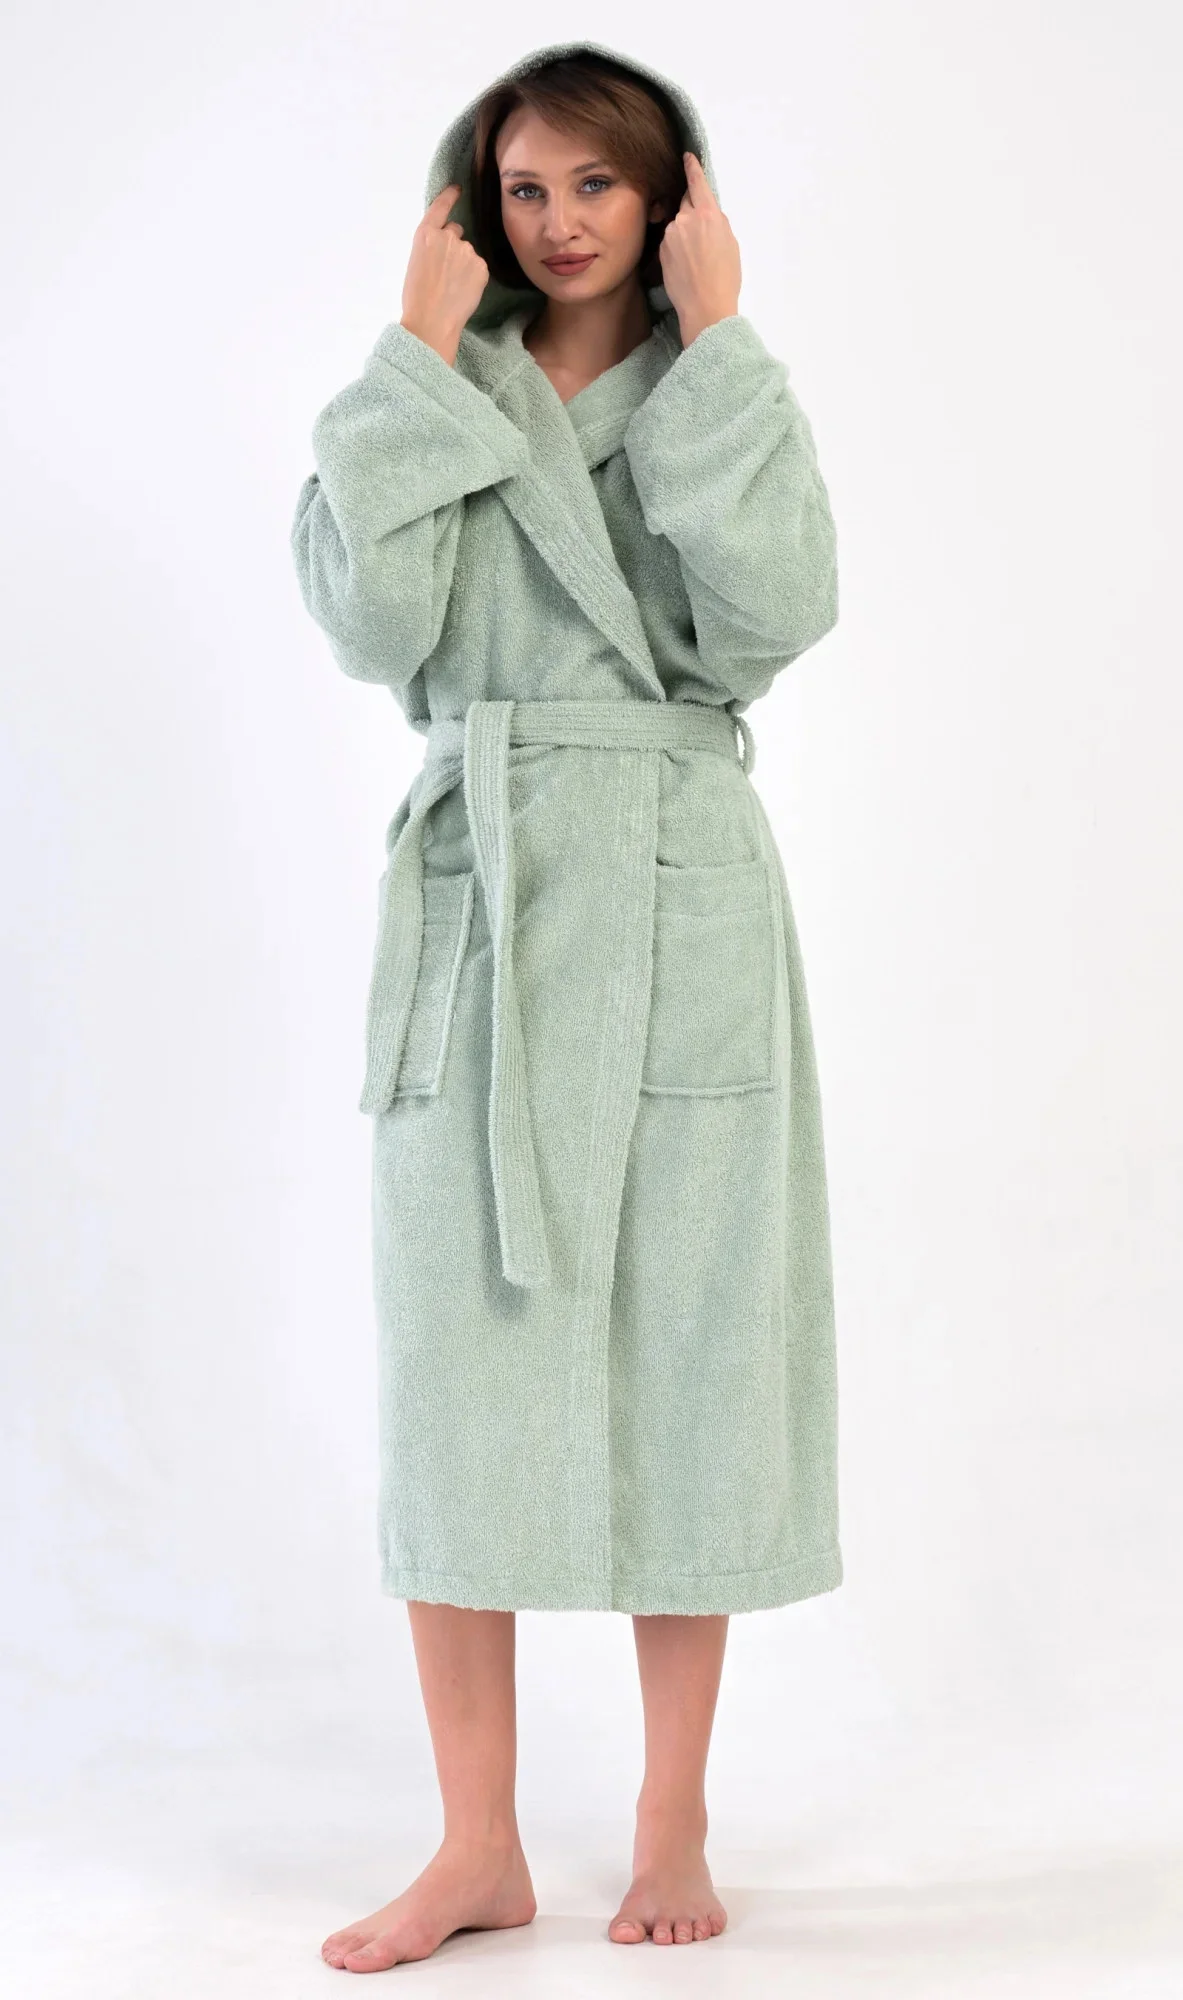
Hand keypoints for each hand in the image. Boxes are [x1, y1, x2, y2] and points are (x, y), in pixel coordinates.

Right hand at [399, 183, 489, 365]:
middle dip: (453, 246)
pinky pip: (479, 267)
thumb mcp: (416, 263)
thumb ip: (431, 247)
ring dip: (464, 264)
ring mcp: (466, 250)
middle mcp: (447, 236)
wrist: (432, 321)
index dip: (449, 196)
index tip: (457, 188)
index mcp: (425, 234)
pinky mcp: (481, 266)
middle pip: (456, 232)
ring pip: (468, 252)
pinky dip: (474, 277)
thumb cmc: (417, 298)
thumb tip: (445, 248)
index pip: (440, 206)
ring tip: (452, 287)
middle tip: (445, 271)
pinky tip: (463, 291)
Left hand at [658, 153, 741, 347]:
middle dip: (694, 213)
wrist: (705, 306)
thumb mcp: (730, 243)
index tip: (686, 157)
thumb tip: (707, 216)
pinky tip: (687, 267)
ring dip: (685, 235)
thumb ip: (717, 222)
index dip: (692, 168)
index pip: (696, 183)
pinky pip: (670, 242)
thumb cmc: (725, 277)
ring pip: (678, 226)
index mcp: (707, 214)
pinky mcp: (661, 250)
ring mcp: (670, 235)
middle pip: (686, 205)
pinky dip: (678, 249)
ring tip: (697, 260)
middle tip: (703, 236)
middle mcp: (685, 219)